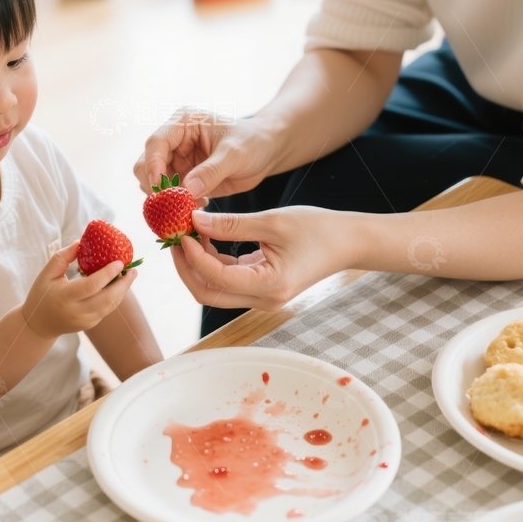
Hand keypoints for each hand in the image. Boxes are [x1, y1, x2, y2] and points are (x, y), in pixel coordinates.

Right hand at [22, 241, 138, 338]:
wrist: (39, 324)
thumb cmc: (42, 294)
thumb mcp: (46, 273)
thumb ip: (62, 257)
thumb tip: (81, 242)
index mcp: (64, 297)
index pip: (91, 286)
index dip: (107, 274)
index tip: (120, 262)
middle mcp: (76, 311)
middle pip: (107, 298)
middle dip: (123, 284)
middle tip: (133, 269)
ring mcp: (85, 321)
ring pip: (110, 306)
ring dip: (123, 290)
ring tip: (131, 275)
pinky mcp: (90, 324)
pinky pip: (107, 310)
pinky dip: (116, 297)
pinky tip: (120, 285)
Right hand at [134, 112, 275, 205]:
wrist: (266, 151)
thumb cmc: (252, 142)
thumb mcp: (235, 154)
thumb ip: (211, 171)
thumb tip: (187, 190)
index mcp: (183, 123)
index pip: (156, 143)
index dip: (153, 165)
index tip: (159, 187)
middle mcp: (175, 141)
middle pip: (147, 164)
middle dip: (155, 185)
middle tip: (171, 205)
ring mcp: (178, 160)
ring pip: (154, 183)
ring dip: (165, 199)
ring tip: (188, 207)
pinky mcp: (184, 178)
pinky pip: (170, 196)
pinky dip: (176, 205)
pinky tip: (197, 206)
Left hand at [172, 206, 357, 309]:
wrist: (348, 242)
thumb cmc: (318, 229)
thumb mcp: (272, 221)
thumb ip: (232, 224)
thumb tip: (195, 220)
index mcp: (269, 286)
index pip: (216, 277)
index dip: (193, 256)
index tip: (181, 231)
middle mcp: (263, 300)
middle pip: (208, 293)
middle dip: (186, 267)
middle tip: (174, 237)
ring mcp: (262, 298)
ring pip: (215, 289)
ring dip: (197, 264)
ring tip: (187, 232)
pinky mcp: (261, 289)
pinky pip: (228, 281)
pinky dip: (212, 262)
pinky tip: (205, 237)